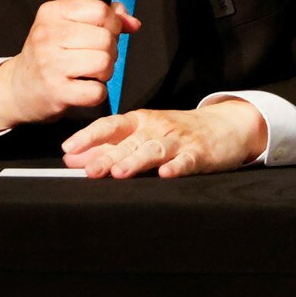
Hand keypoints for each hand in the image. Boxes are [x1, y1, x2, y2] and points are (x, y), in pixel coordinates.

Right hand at [0, 0, 140, 132]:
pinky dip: (97, 93)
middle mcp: (48, 35)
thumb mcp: (69, 25)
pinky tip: (83, 87)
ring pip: (104, 62)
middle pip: (106, 38)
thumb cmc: (48, 54)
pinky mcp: (55, 91)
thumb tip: (132, 22)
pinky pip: (97, 91)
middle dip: (110, 50)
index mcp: (52, 12)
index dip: (112, 24)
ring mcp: (50, 64)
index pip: (101, 10)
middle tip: (95, 57)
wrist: (16, 87)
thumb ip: (104, 17)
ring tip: (90, 72)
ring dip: (105, 71)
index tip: (104, 32)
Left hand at [60, 102, 269, 178]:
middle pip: (129, 143)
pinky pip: (187, 160)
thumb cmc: (176, 131)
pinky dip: (177, 167)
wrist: (226, 124)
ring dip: (137, 161)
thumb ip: (107, 146)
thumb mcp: (142, 134)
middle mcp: (156, 128)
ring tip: (120, 173)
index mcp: (140, 122)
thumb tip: (71, 157)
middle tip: (89, 170)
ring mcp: (179, 140)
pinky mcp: (200, 153)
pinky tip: (166, 174)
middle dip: (108, 156)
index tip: (69, 147)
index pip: (111, 126)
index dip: (89, 136)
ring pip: (155, 150)